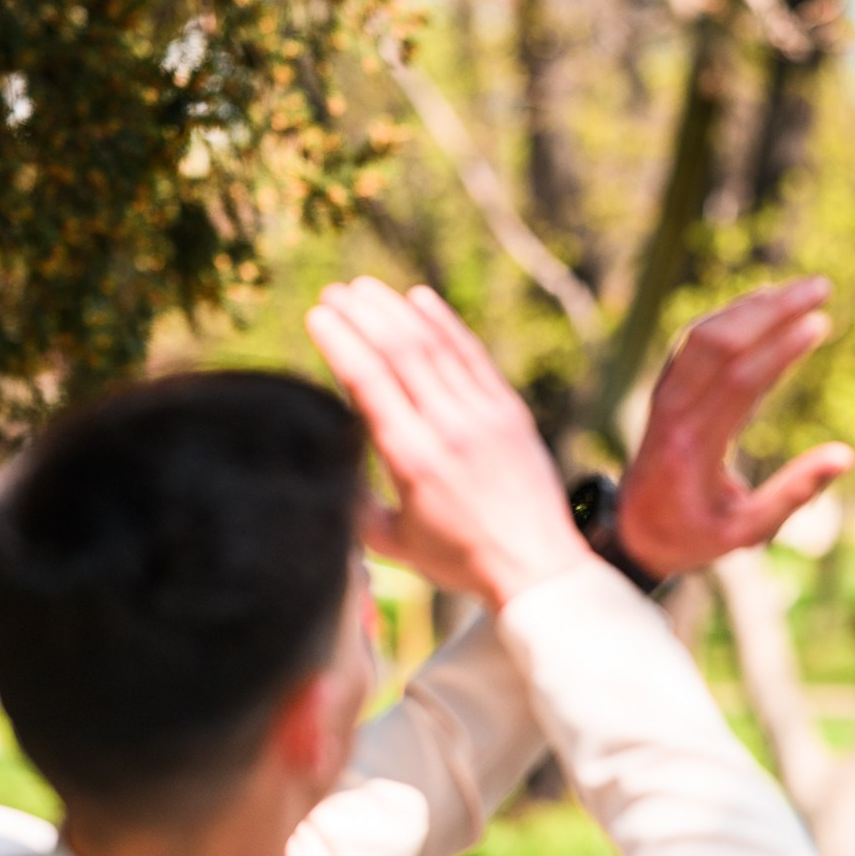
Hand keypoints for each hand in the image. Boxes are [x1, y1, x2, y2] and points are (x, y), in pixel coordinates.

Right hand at [305, 277, 594, 609]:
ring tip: (366, 288)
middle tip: (335, 292)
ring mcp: (484, 415)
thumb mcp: (394, 543)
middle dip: (362, 314)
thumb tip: (326, 477)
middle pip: (400, 351)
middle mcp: (448, 428)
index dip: (340, 341)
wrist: (536, 567)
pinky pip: (472, 355)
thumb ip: (356, 508)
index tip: (317, 315)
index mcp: (412, 459)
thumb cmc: (461, 561)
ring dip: (397, 310)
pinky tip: (421, 299)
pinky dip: (445, 323)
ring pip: (435, 345)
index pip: (368, 382)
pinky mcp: (510, 411)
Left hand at [616, 277, 854, 577]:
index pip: (740, 383)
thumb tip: (845, 456)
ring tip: (799, 290)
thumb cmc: (694, 536)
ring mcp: (663, 397)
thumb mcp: (746, 531)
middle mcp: (673, 414)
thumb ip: (793, 494)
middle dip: (774, 310)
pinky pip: (693, 340)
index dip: (781, 349)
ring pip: (704, 334)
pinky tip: (761, 304)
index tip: (820, 323)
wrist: (632, 533)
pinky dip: (729, 316)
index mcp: (694, 449)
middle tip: (821, 288)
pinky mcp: (663, 390)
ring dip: (753, 306)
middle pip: (720, 344)